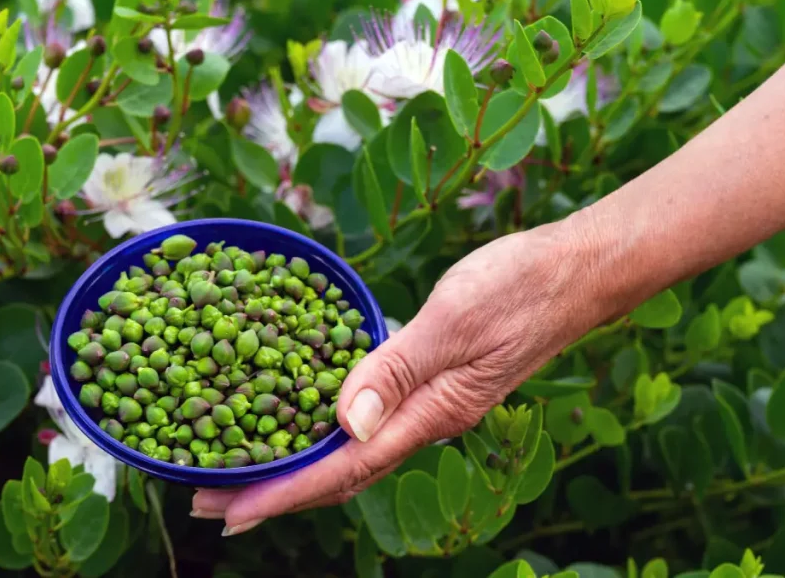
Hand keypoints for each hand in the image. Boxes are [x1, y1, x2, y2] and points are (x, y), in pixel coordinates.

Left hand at [191, 218, 611, 534]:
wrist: (577, 271)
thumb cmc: (521, 287)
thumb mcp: (454, 320)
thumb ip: (397, 370)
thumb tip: (343, 425)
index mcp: (431, 413)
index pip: (344, 469)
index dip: (283, 493)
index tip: (228, 513)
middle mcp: (427, 418)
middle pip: (341, 471)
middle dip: (274, 489)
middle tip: (208, 499)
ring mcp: (432, 401)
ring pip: (353, 450)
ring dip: (296, 465)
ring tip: (241, 468)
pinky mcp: (433, 378)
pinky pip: (369, 418)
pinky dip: (327, 429)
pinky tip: (305, 418)